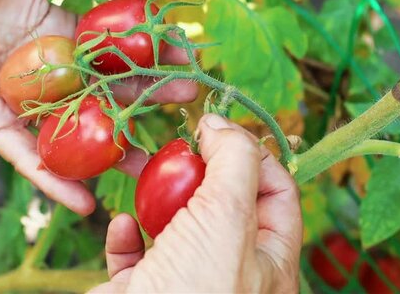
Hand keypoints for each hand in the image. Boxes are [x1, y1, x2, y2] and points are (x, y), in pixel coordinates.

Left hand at [0, 0, 196, 214]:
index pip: (116, 51)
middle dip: (146, 99)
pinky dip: (52, 181)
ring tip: (146, 167)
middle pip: (105, 93)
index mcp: (62, 36)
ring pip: (72, 133)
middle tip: (184, 105)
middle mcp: (49, 72)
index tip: (184, 57)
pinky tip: (83, 204)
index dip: (149, 55)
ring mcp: (23, 101)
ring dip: (108, 154)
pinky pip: (26, 157)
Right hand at [90, 114, 301, 292]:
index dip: (253, 154)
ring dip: (157, 199)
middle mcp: (229, 270)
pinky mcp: (142, 288)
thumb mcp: (228, 217)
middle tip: (178, 149)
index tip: (218, 129)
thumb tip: (222, 124)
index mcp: (268, 261)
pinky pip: (137, 252)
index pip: (277, 192)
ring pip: (176, 223)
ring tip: (145, 180)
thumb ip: (234, 162)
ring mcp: (185, 278)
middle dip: (198, 172)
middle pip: (222, 202)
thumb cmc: (195, 291)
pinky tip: (122, 226)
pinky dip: (127, 234)